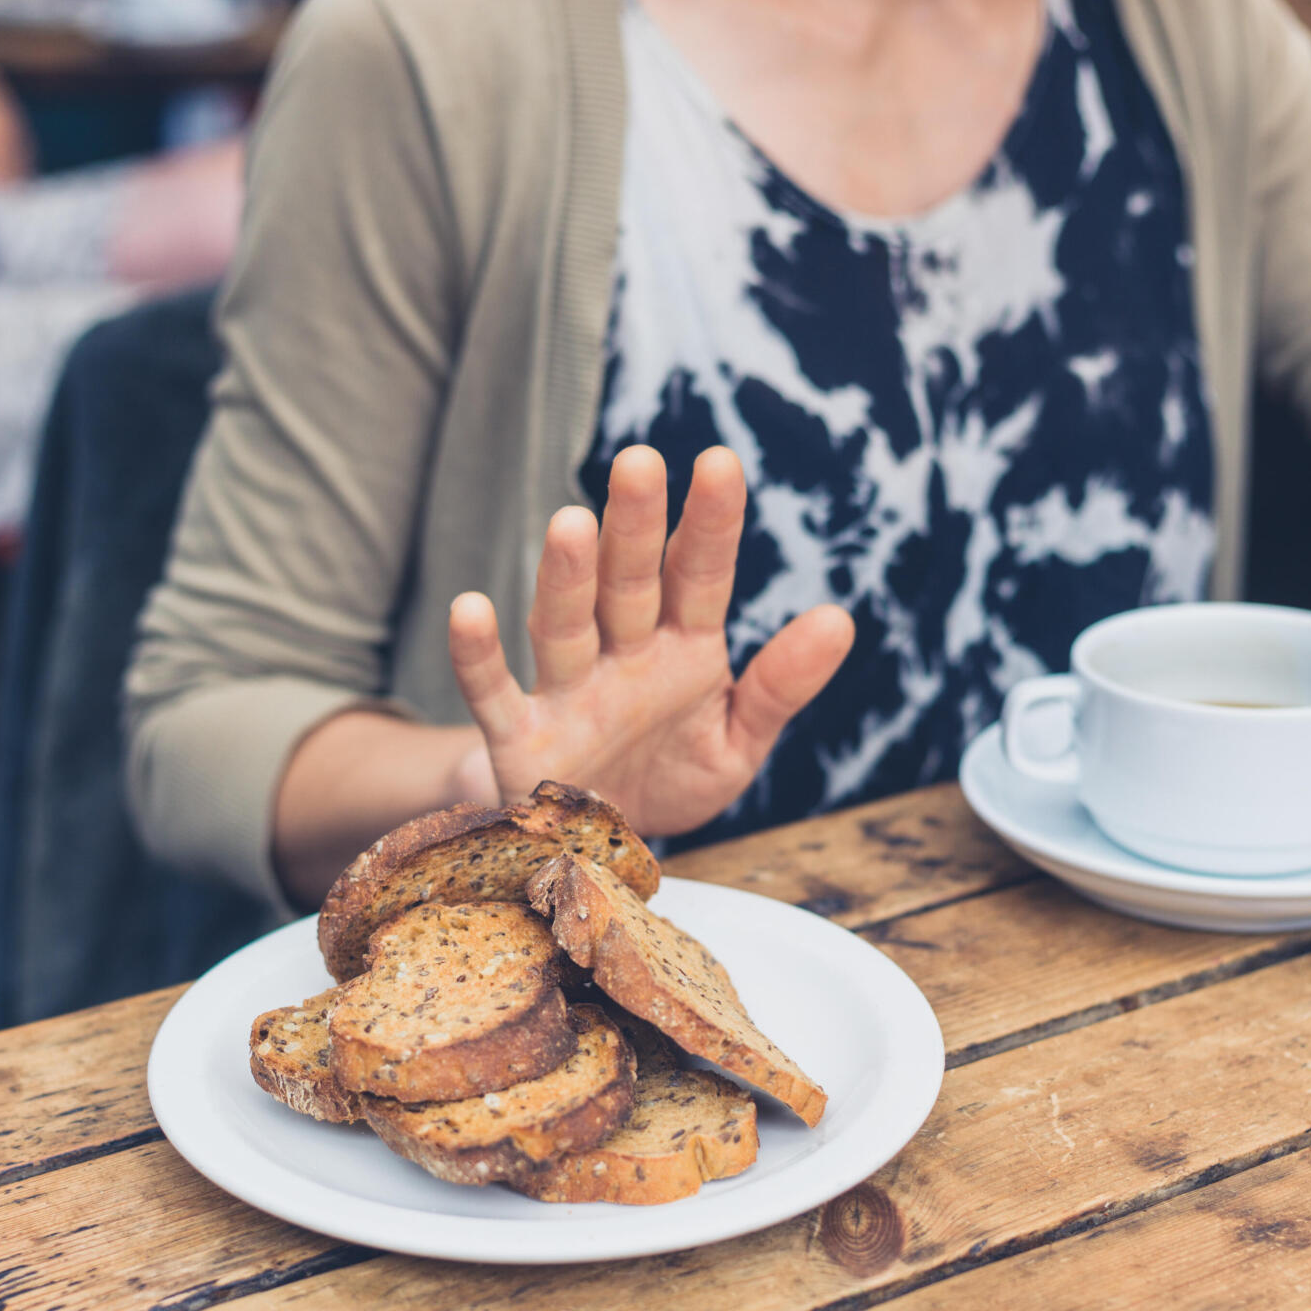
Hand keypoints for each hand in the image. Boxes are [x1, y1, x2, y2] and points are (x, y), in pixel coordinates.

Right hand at [447, 445, 854, 836]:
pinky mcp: (522, 740)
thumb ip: (781, 685)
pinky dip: (479, 656)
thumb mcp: (738, 741)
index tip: (720, 462)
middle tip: (639, 461)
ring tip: (570, 523)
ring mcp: (568, 693)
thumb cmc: (672, 777)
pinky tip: (470, 610)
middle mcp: (622, 656)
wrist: (604, 849)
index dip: (710, 523)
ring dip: (566, 577)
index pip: (699, 575)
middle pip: (628, 583)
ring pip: (565, 625)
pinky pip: (494, 693)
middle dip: (633, 526)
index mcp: (683, 649)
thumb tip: (841, 620)